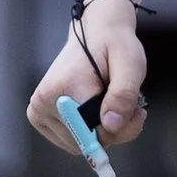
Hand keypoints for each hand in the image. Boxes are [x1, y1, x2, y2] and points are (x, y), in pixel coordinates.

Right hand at [27, 18, 148, 153]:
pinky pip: (72, 140)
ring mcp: (37, 111)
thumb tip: (111, 126)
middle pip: (85, 143)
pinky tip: (99, 107)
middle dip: (114, 129)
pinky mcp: (40, 117)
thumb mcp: (130, 64)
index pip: (93, 134)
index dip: (120, 129)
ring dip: (104, 130)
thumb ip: (123, 94)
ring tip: (113, 101)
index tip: (138, 111)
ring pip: (80, 145)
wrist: (95, 31)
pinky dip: (91, 129)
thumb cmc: (114, 45)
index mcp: (62, 89)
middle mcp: (42, 103)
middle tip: (130, 105)